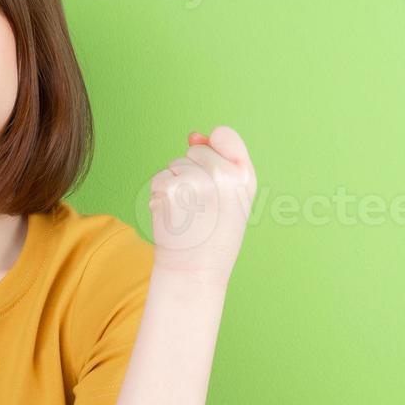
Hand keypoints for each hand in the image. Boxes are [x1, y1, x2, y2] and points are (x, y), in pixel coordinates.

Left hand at [147, 125, 257, 276]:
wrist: (195, 270)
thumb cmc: (215, 236)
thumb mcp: (232, 197)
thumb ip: (221, 161)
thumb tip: (194, 135)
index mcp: (244, 176)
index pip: (225, 134)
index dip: (215, 149)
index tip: (215, 175)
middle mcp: (223, 175)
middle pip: (195, 151)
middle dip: (193, 172)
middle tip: (201, 206)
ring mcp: (195, 180)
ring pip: (175, 164)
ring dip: (176, 184)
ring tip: (188, 213)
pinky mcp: (170, 188)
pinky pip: (160, 178)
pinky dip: (161, 195)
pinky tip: (173, 215)